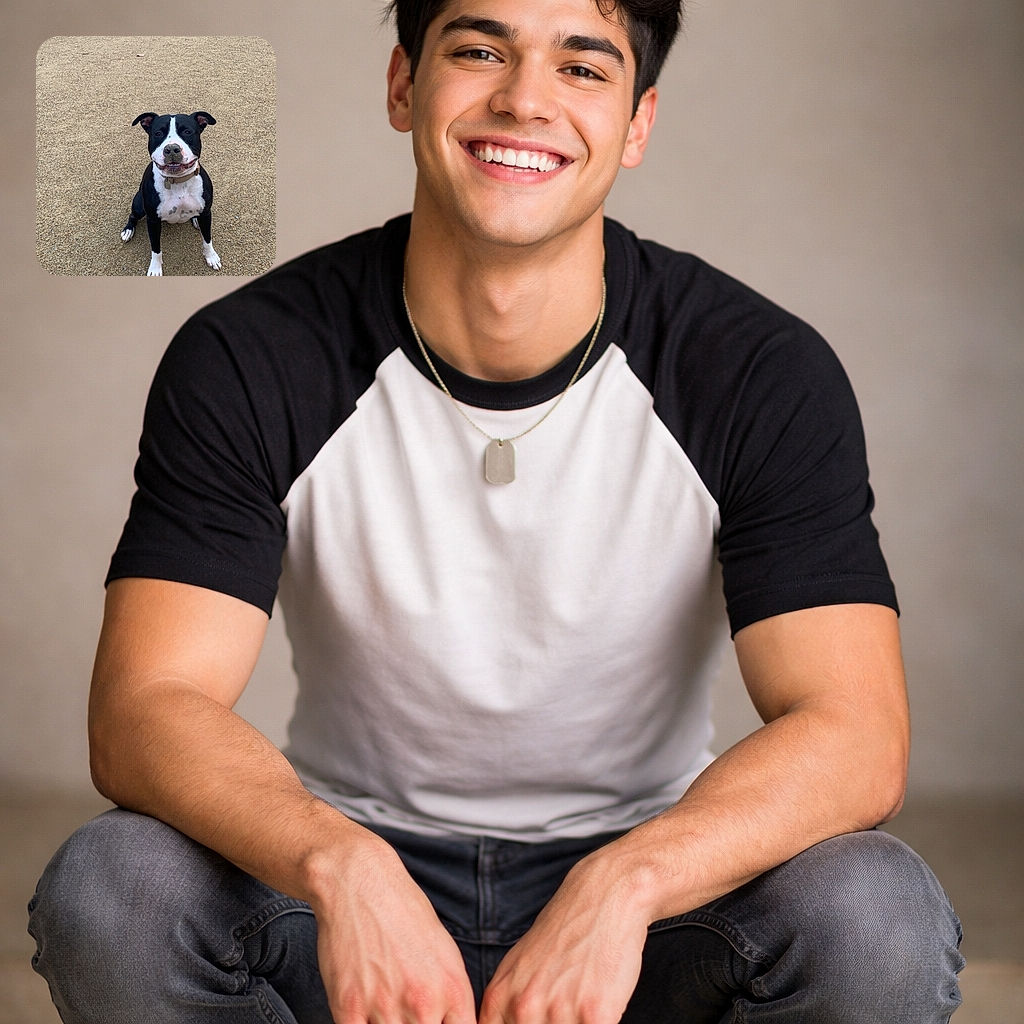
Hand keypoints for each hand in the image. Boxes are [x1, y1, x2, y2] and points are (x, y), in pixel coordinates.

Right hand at [310, 832, 476, 1023]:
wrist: (360, 883)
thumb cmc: (403, 912)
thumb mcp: (445, 952)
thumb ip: (451, 998)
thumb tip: (450, 1023)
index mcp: (453, 989)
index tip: (436, 1022)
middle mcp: (424, 1003)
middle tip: (406, 1012)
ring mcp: (386, 1008)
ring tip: (385, 1004)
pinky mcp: (348, 1008)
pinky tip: (363, 1012)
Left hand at [478, 855, 649, 1023]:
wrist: (603, 896)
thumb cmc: (565, 931)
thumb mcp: (519, 966)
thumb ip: (508, 1005)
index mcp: (499, 998)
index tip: (536, 1016)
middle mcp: (523, 1008)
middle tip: (563, 1001)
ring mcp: (557, 1013)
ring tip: (582, 999)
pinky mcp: (594, 1017)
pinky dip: (603, 1022)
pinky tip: (602, 1002)